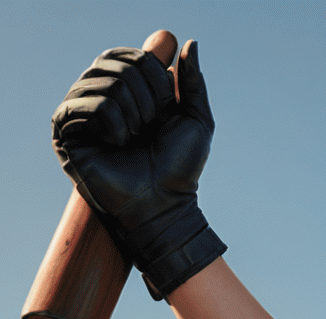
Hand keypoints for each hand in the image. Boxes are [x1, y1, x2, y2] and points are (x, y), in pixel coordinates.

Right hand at [51, 39, 225, 297]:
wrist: (165, 204)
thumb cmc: (180, 168)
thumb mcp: (197, 120)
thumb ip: (193, 82)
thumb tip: (186, 43)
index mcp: (127, 89)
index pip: (133, 57)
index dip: (156, 80)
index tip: (166, 111)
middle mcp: (100, 94)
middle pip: (118, 65)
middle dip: (146, 98)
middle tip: (149, 130)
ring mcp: (81, 111)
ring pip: (104, 83)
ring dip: (132, 114)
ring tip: (134, 140)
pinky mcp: (66, 129)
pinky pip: (88, 104)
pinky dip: (113, 124)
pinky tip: (117, 144)